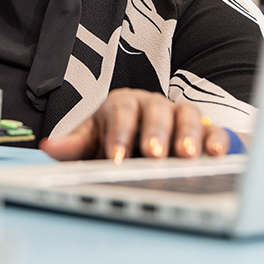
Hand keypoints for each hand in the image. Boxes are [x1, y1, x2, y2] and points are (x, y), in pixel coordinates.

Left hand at [40, 88, 233, 162]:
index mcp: (123, 104)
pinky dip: (217, 139)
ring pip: (186, 116)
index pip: (120, 113)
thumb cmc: (115, 140)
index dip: (119, 135)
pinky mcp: (205, 128)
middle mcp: (153, 105)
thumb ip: (73, 145)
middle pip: (155, 112)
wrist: (145, 142)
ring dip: (187, 135)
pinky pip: (214, 129)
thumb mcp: (92, 141)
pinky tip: (216, 154)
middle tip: (154, 154)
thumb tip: (47, 146)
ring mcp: (180, 115)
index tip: (116, 158)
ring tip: (187, 156)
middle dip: (155, 134)